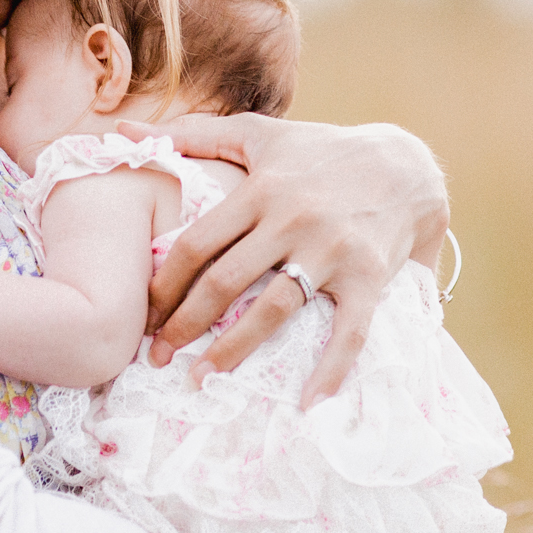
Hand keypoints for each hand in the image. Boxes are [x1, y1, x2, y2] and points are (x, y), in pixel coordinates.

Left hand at [119, 114, 446, 403]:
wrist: (408, 164)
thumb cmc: (320, 150)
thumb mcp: (257, 135)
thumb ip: (191, 135)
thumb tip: (124, 131)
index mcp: (259, 192)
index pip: (196, 245)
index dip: (163, 284)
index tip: (143, 315)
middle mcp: (292, 221)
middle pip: (225, 282)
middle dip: (184, 323)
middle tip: (156, 356)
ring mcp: (332, 251)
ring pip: (274, 309)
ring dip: (235, 349)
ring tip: (202, 378)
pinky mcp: (370, 276)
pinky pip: (350, 331)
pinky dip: (332, 369)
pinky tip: (307, 401)